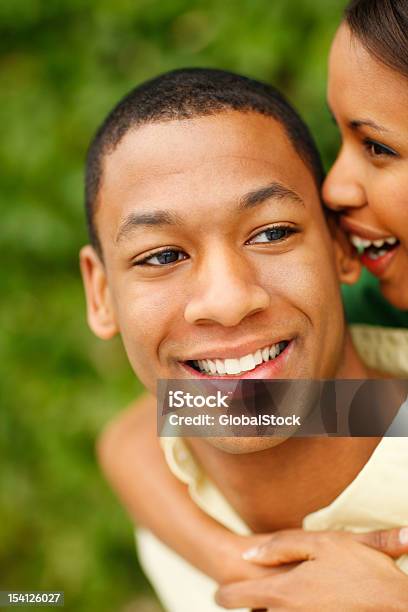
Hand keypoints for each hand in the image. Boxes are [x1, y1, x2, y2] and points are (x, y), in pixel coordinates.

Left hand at [216, 528, 407, 609]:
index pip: (235, 597)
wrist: (397, 604)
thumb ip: (280, 546)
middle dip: (256, 604)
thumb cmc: (359, 569)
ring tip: (293, 595)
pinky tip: (314, 601)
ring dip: (277, 608)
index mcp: (282, 593)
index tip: (220, 593)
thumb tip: (248, 553)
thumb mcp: (320, 543)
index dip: (224, 594)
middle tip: (259, 595)